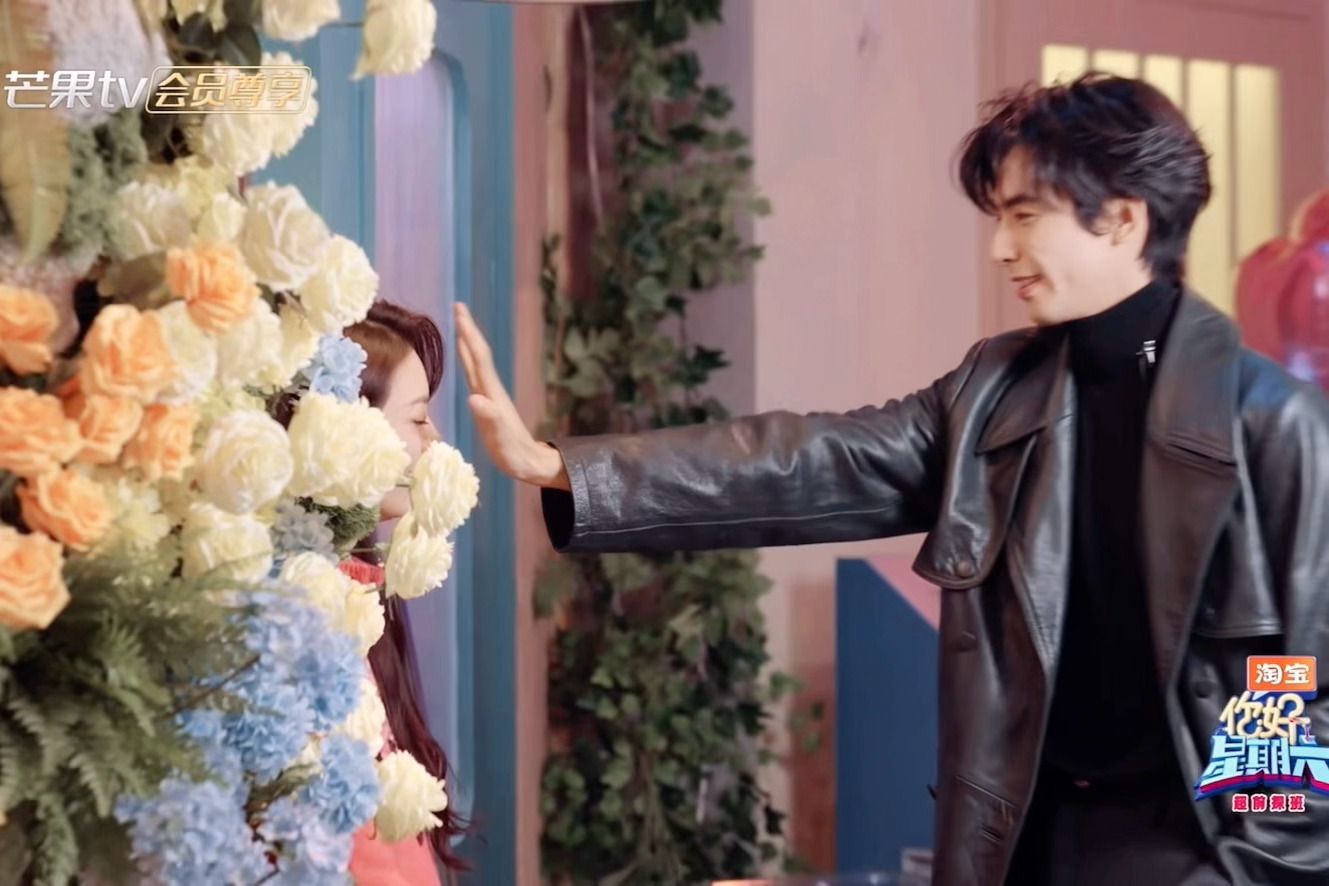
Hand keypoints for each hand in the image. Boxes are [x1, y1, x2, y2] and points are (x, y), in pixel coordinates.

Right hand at [454, 303, 568, 489]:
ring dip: (468, 343)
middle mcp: (491, 390)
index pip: (478, 357)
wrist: (529, 463)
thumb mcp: (501, 439)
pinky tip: (466, 359)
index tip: (460, 311)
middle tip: (458, 307)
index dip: (469, 334)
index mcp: (491, 393)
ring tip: (460, 326)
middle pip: (478, 354)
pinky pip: (475, 374)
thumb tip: (474, 398)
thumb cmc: (514, 454)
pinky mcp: (489, 404)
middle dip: (468, 331)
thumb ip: (490, 419)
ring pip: (477, 363)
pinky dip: (469, 361)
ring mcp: (490, 396)